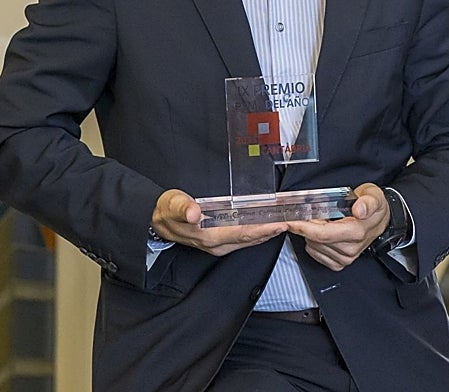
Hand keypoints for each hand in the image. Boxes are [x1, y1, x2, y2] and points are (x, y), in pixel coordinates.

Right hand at [150, 189, 287, 256]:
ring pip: (248, 241)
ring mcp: (217, 245)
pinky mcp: (218, 242)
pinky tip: (265, 226)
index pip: (242, 233)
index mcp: (208, 236)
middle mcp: (216, 244)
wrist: (156, 220)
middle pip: (250, 239)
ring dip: (266, 233)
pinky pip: (242, 239)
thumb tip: (193, 213)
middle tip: (291, 221)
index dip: (263, 229)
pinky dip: (256, 233)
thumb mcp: (172, 204)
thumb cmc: (166, 210)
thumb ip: (183, 207)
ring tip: (283, 223)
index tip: (280, 223)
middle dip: (271, 231)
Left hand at [285, 182, 388, 271]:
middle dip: (304, 226)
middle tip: (305, 213)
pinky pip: (316, 254)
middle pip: (315, 240)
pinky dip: (313, 243)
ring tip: (320, 221)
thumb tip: (359, 210)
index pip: (323, 234)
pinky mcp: (340, 263)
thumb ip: (368, 202)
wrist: (380, 220)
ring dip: (310, 234)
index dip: (303, 227)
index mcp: (357, 232)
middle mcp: (351, 248)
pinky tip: (320, 233)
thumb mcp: (373, 195)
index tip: (289, 220)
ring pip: (313, 247)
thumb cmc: (373, 207)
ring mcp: (345, 258)